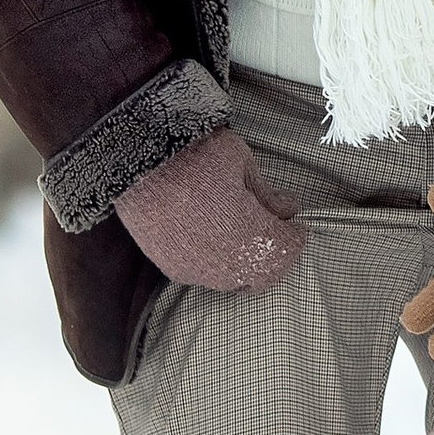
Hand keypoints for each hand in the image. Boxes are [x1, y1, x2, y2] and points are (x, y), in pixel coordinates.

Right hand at [114, 129, 302, 291]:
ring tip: (246, 237)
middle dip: (274, 256)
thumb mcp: (242, 161)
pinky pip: (205, 277)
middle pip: (263, 275)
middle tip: (276, 234)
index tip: (296, 226)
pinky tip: (217, 242)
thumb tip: (286, 209)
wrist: (138, 159)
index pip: (285, 250)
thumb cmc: (195, 152)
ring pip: (234, 282)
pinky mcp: (172, 268)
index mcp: (248, 233)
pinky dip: (219, 265)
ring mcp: (195, 269)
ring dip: (247, 264)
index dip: (295, 237)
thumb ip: (266, 193)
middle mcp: (223, 262)